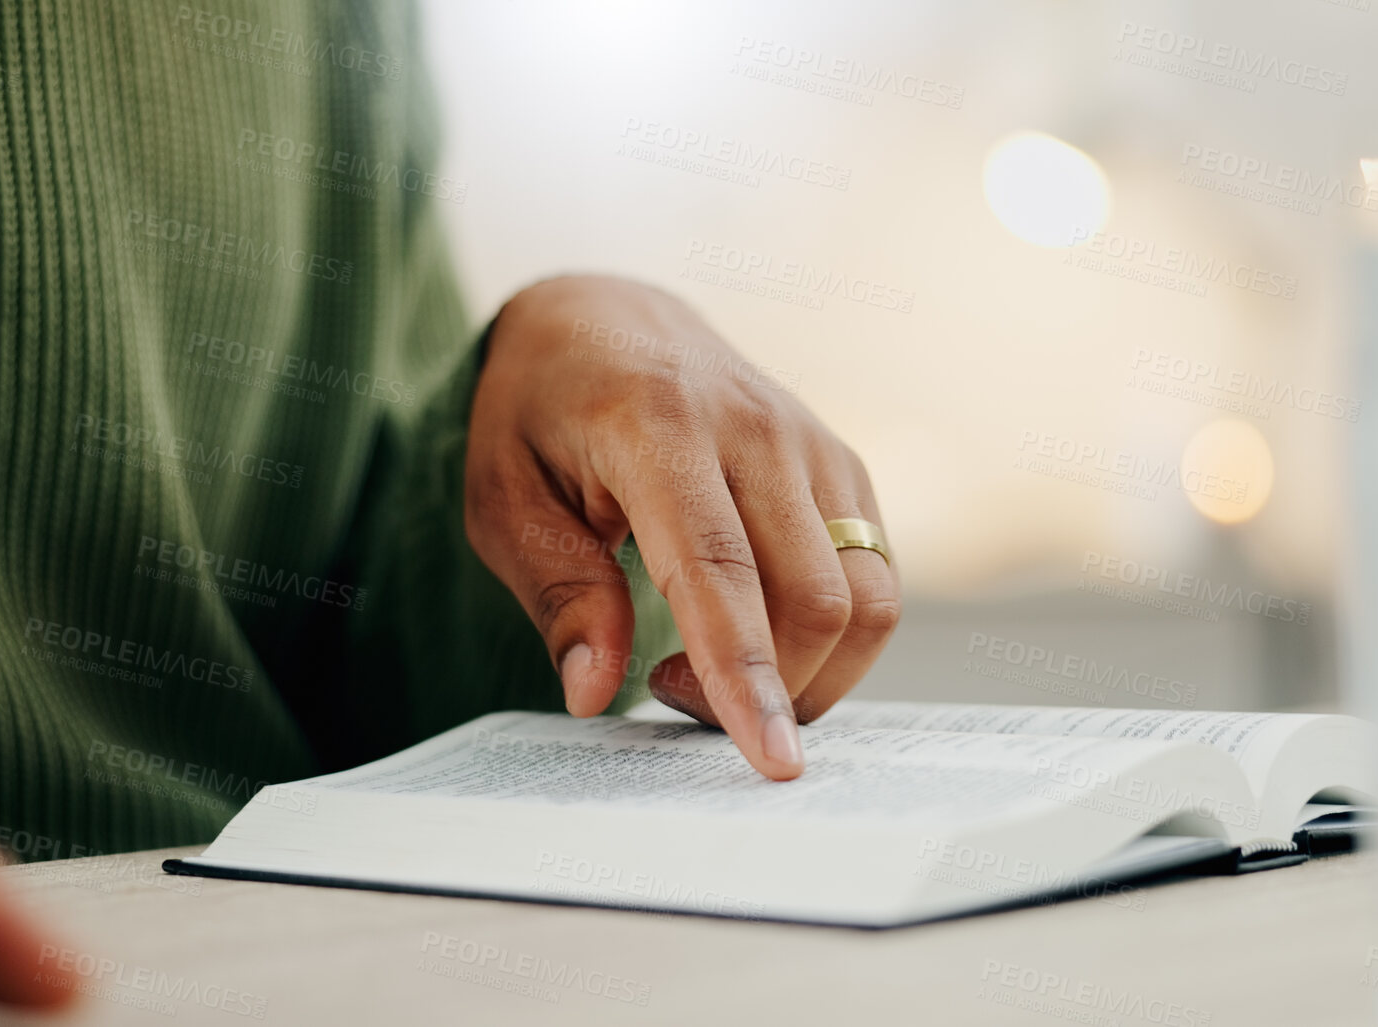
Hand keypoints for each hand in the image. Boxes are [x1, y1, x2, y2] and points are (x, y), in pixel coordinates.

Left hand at [466, 276, 900, 778]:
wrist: (608, 316)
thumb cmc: (540, 412)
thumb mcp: (503, 496)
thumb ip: (556, 592)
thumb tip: (596, 693)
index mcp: (658, 425)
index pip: (720, 572)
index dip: (747, 676)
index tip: (771, 762)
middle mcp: (755, 428)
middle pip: (816, 600)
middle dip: (769, 690)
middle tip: (668, 693)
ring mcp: (812, 442)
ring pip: (866, 596)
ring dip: (810, 673)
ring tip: (716, 669)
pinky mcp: (843, 465)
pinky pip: (874, 575)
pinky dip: (831, 637)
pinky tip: (756, 630)